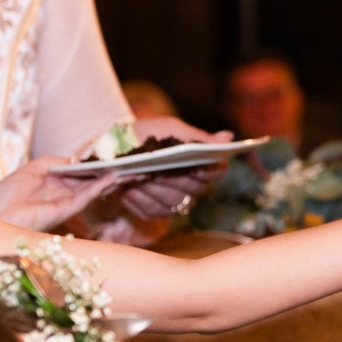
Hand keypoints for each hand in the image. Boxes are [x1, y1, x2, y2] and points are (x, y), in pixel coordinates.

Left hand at [0, 156, 124, 231]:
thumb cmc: (6, 196)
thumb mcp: (29, 170)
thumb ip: (52, 163)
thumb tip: (74, 159)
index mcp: (51, 182)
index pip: (76, 172)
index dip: (91, 164)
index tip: (107, 155)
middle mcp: (61, 192)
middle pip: (88, 180)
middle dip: (106, 172)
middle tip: (126, 162)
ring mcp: (65, 201)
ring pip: (92, 188)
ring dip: (109, 179)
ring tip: (127, 168)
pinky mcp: (66, 209)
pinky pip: (86, 196)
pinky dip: (100, 187)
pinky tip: (112, 177)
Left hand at [114, 118, 231, 221]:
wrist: (112, 147)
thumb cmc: (145, 134)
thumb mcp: (169, 129)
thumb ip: (197, 137)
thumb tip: (229, 137)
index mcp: (200, 163)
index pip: (217, 172)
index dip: (209, 172)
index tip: (195, 168)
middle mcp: (192, 186)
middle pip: (195, 190)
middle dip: (174, 178)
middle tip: (156, 167)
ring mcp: (174, 202)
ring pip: (173, 202)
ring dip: (154, 187)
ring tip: (137, 174)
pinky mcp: (153, 212)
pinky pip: (151, 211)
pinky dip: (138, 197)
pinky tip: (127, 186)